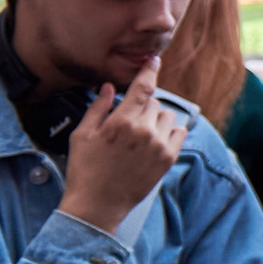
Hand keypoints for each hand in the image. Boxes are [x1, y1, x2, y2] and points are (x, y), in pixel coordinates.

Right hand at [60, 59, 184, 231]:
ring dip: (157, 118)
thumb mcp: (82, 134)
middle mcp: (144, 131)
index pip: (143, 87)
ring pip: (168, 116)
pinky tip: (156, 139)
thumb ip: (98, 108)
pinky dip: (170, 131)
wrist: (98, 204)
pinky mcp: (168, 159)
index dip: (150, 70)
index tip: (155, 59)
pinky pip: (180, 133)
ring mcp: (159, 146)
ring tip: (140, 133)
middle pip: (154, 102)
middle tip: (127, 121)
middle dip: (142, 105)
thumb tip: (111, 87)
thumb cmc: (85, 168)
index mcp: (121, 122)